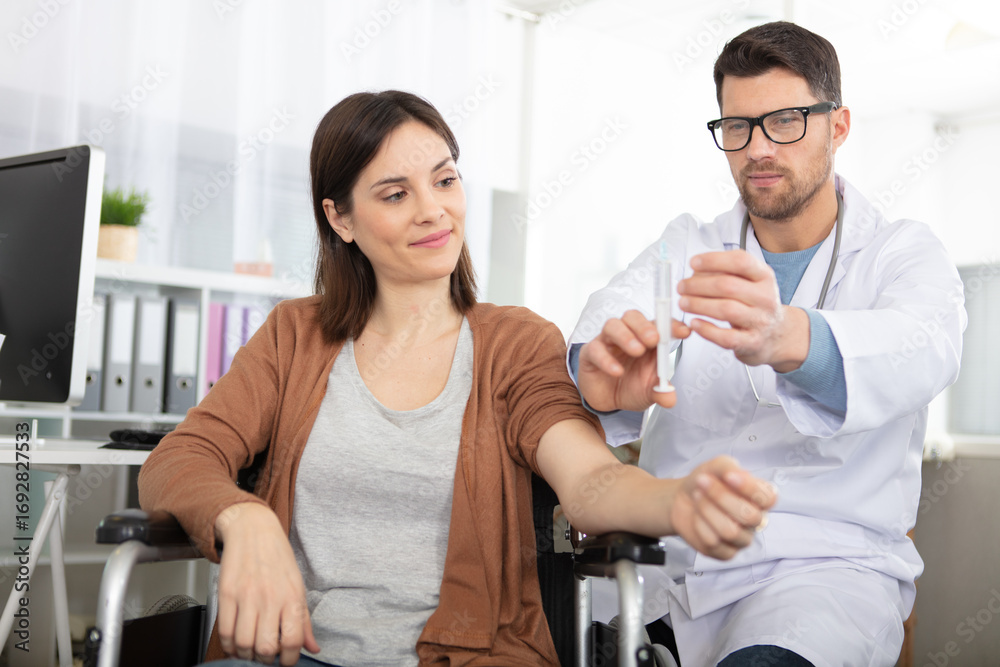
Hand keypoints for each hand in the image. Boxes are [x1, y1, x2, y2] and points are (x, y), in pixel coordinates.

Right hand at [214, 502, 320, 665]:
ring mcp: (247, 596)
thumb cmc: (277, 557)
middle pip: (265, 647)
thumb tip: (313, 647)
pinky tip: (235, 644)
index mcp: (292, 597)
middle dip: (265, 660)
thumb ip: (304, 621)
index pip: (293, 641)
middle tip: (266, 656)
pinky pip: (224, 631)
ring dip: (245, 655)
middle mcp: (270, 597)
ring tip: (250, 651)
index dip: (289, 660)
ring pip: (243, 643)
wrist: (253, 529)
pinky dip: (229, 645)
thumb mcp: (298, 586)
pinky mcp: (227, 594)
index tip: (285, 661)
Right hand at [577, 310, 690, 411]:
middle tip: (654, 340)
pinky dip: (607, 359)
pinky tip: (617, 371)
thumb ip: (660, 392)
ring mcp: (607, 342)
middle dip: (644, 325)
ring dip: (626, 336)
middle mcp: (627, 335)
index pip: (659, 324)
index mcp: (647, 340)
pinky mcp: (590, 353)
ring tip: (637, 351)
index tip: (684, 332)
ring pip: (613, 325)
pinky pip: (596, 349)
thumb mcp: (649, 392)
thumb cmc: (631, 387)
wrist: (608, 400)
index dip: (671, 325)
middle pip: (633, 316)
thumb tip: (670, 398)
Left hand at [667, 456, 776, 559]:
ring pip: (730, 532)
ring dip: (708, 510)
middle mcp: (755, 521)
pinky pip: (714, 543)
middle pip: (749, 516)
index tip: (728, 476)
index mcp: (760, 499)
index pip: (768, 499)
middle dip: (720, 496)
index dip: (749, 488)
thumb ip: (729, 467)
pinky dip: (700, 525)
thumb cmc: (706, 481)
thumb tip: (737, 475)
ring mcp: (742, 539)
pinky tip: (696, 515)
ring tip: (697, 497)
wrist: (682, 498)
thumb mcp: (716, 466)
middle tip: (701, 482)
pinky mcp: (725, 553)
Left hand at [677, 251, 808, 372]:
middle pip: (728, 286)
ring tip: (683, 303)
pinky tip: (694, 323)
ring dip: (699, 305)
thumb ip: (726, 272)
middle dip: (698, 285)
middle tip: (682, 286)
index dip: (714, 260)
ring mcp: (760, 321)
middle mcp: (765, 297)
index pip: (741, 262)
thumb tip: (696, 270)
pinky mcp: (752, 342)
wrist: (776, 334)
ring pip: (726, 310)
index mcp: (764, 277)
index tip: (693, 262)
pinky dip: (707, 330)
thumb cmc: (755, 304)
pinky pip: (727, 337)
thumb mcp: (749, 282)